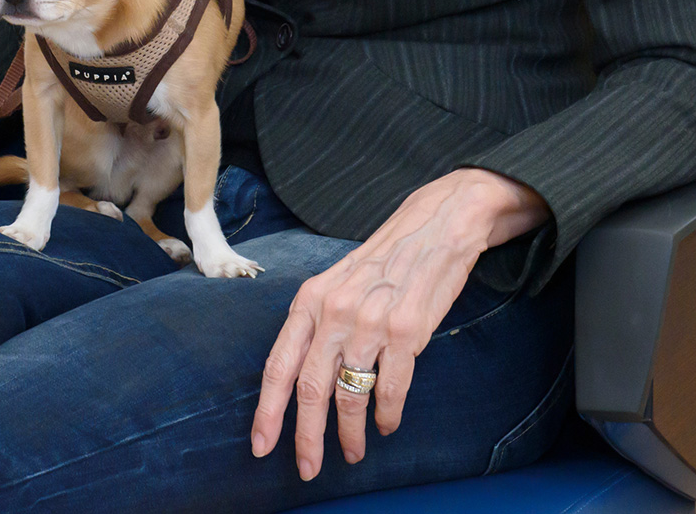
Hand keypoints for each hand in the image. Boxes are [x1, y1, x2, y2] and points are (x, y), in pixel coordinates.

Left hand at [251, 168, 548, 479]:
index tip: (261, 445)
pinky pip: (391, 389)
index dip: (268, 410)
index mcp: (310, 299)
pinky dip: (387, 415)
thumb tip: (299, 380)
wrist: (435, 227)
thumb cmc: (383, 260)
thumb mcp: (335, 282)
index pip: (279, 365)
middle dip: (306, 437)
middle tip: (307, 468)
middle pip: (311, 390)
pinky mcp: (408, 332)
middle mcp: (335, 312)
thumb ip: (316, 324)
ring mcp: (371, 322)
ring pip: (351, 395)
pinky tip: (386, 425)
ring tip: (353, 451)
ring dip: (351, 433)